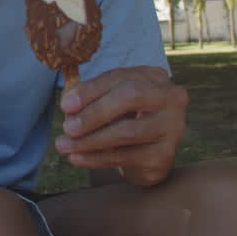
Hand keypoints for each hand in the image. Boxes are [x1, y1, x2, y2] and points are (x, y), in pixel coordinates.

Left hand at [54, 66, 187, 185]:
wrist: (146, 154)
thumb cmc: (124, 119)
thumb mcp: (110, 101)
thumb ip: (91, 97)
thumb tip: (69, 104)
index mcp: (155, 77)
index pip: (120, 77)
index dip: (90, 90)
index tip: (65, 105)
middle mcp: (171, 98)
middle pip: (130, 97)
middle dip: (94, 113)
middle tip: (68, 127)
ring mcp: (172, 127)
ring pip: (127, 131)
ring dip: (90, 140)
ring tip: (64, 146)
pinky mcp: (165, 155)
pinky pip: (126, 156)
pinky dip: (97, 158)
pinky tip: (77, 158)